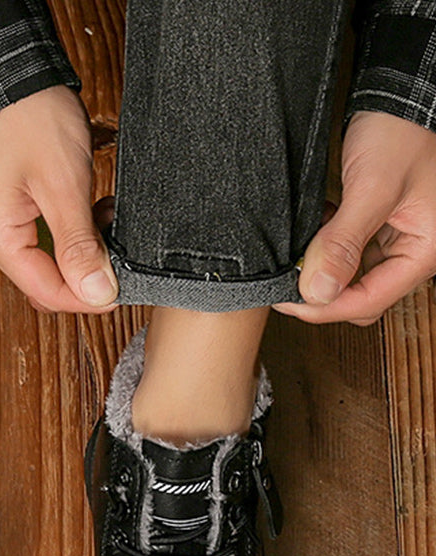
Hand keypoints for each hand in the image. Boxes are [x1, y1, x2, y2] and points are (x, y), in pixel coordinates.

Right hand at [0, 84, 117, 313]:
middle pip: (42, 280)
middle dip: (82, 271)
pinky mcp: (0, 207)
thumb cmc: (29, 117)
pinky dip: (64, 230)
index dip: (86, 297)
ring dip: (77, 248)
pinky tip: (83, 211)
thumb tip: (97, 293)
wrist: (9, 72)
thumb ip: (79, 245)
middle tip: (114, 246)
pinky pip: (35, 237)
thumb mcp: (64, 185)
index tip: (118, 288)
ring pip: (42, 259)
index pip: (45, 292)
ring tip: (101, 217)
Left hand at [274, 110, 435, 325]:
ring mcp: (398, 240)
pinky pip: (351, 255)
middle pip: (361, 298)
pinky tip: (314, 236)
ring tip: (298, 256)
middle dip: (322, 294)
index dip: (323, 308)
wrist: (401, 94)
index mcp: (425, 250)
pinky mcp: (382, 228)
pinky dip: (328, 252)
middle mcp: (416, 250)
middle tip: (286, 282)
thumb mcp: (372, 188)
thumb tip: (317, 291)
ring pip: (353, 278)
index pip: (368, 302)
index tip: (286, 300)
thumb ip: (344, 242)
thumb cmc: (401, 131)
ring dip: (323, 272)